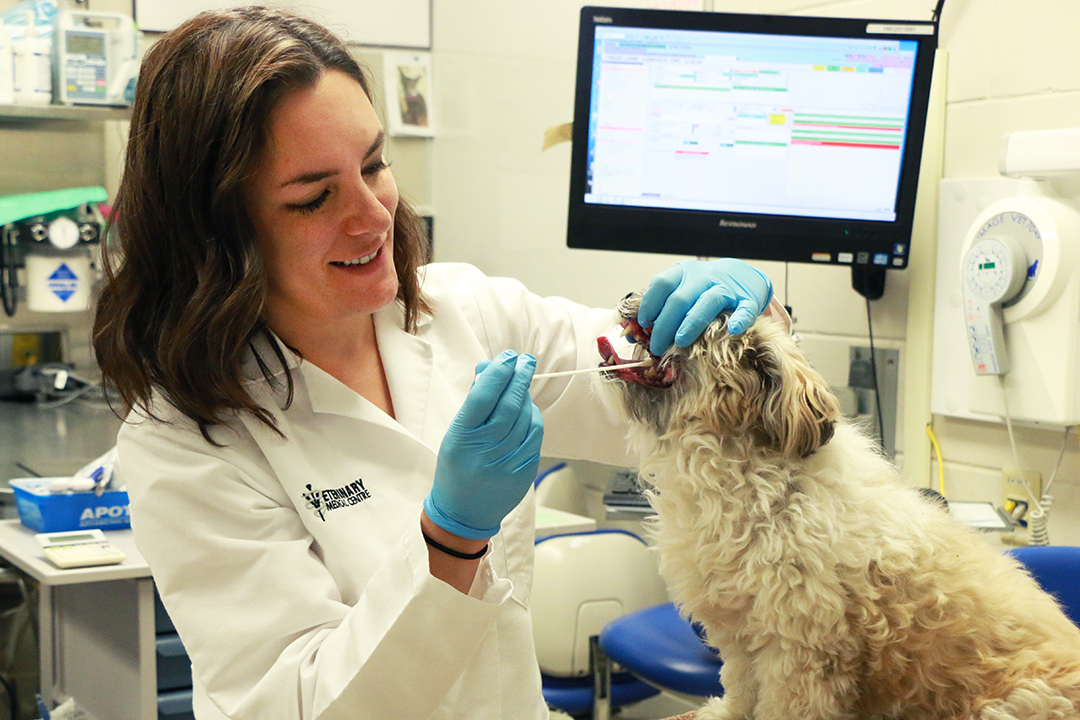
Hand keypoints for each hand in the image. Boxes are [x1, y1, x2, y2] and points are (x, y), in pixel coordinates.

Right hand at [424, 351, 543, 539]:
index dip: (498, 373)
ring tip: (521, 385)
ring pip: (525, 419)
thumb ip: (474, 402)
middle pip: (509, 405)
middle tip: (525, 360)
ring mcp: (507, 462)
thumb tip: (489, 368)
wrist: (463, 512)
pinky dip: (532, 417)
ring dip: (526, 396)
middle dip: (519, 378)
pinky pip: (534, 436)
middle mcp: (485, 450)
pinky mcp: (524, 471)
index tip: (508, 357)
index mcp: (462, 438)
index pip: (483, 397)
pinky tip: (527, 409)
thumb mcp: (456, 433)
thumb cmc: (456, 467)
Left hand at [638, 258, 772, 354]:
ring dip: (691, 323)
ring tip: (680, 342)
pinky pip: (745, 309)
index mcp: (683, 273)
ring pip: (708, 302)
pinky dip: (739, 319)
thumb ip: (659, 309)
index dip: (650, 304)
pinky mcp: (749, 299)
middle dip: (665, 324)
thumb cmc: (704, 290)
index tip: (643, 323)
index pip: (662, 284)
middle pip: (680, 299)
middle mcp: (704, 277)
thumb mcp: (681, 291)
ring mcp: (727, 287)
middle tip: (656, 346)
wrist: (743, 276)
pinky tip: (733, 330)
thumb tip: (629, 334)